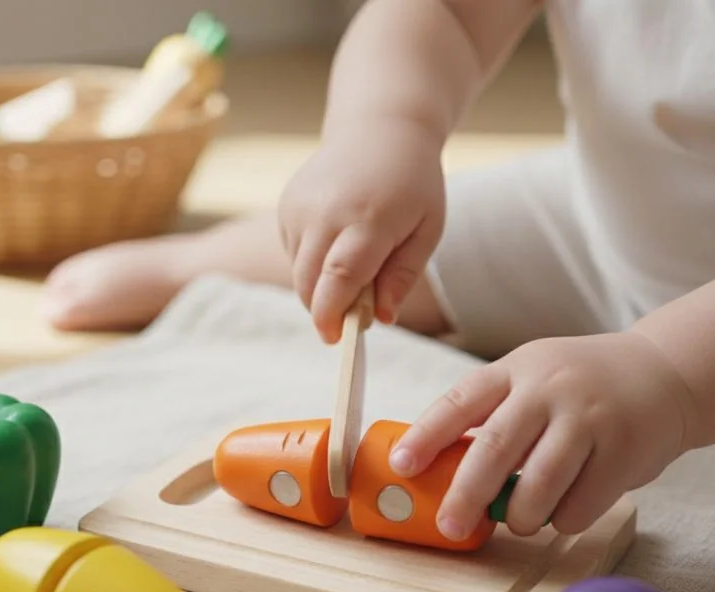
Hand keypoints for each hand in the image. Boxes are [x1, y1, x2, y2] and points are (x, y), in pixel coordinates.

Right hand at [276, 119, 446, 341]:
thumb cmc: (413, 184)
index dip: (333, 313)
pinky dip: (313, 262)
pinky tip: (338, 239)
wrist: (378, 129)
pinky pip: (294, 254)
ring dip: (321, 285)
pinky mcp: (287, 206)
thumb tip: (381, 318)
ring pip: (299, 272)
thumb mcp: (427, 229)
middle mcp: (327, 212)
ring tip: (356, 262)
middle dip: (326, 309)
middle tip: (353, 316)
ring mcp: (301, 207)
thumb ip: (403, 275)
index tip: (336, 338)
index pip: (340, 275)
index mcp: (369, 218)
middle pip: (310, 282)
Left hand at [388, 331, 699, 536]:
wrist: (666, 373)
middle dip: (466, 494)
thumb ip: (493, 415)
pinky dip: (563, 520)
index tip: (401, 465)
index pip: (460, 402)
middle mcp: (549, 389)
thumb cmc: (581, 388)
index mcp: (516, 370)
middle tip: (450, 526)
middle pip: (495, 448)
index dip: (426, 436)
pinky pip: (580, 505)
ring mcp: (588, 419)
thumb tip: (438, 471)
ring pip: (538, 485)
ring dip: (520, 515)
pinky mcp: (623, 451)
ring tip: (518, 520)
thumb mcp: (533, 378)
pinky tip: (564, 509)